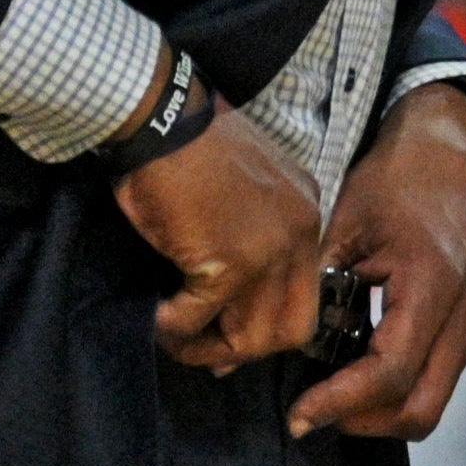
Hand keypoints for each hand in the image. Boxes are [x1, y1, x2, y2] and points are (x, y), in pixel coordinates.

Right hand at [121, 95, 324, 369]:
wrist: (163, 116)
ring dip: (208, 348)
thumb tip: (223, 308)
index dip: (267, 326)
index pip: (306, 295)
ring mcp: (270, 252)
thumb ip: (247, 245)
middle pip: (293, 328)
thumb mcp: (241, 193)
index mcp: (308, 219)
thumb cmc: (189, 148)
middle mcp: (301, 238)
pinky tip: (156, 318)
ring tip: (174, 337)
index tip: (230, 337)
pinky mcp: (229, 261)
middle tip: (201, 347)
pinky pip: (201, 317)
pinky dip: (175, 328)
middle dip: (245, 349)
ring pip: (254, 334)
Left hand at [292, 87, 465, 439]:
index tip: (296, 414)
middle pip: (420, 410)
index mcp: (433, 288)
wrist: (461, 154)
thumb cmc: (400, 179)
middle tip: (309, 413)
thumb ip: (318, 284)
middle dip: (361, 422)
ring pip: (429, 402)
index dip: (340, 402)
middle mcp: (463, 319)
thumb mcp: (347, 223)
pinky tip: (353, 362)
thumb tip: (265, 337)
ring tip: (326, 389)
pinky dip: (392, 388)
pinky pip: (433, 380)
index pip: (390, 373)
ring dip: (377, 409)